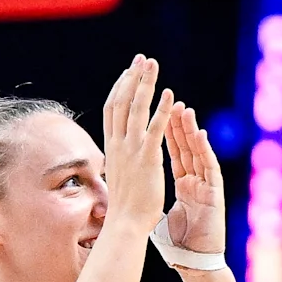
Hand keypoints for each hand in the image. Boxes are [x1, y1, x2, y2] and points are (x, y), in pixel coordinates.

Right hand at [97, 56, 169, 249]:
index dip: (120, 88)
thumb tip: (118, 153)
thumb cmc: (124, 205)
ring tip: (153, 65)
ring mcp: (131, 150)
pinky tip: (170, 94)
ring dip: (145, 84)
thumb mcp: (118, 174)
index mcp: (111, 147)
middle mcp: (118, 144)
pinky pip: (154, 128)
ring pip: (135, 109)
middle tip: (142, 59)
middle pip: (121, 102)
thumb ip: (120, 159)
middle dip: (132, 77)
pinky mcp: (147, 158)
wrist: (125, 223)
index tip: (128, 71)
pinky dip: (161, 109)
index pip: (112, 110)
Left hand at [162, 98, 228, 261]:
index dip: (163, 131)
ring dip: (190, 130)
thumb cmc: (180, 240)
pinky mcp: (214, 194)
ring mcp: (205, 185)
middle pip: (184, 146)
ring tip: (182, 108)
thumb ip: (158, 197)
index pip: (171, 151)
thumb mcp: (164, 212)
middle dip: (175, 122)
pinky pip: (208, 168)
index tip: (153, 111)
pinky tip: (199, 135)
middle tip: (167, 98)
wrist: (195, 261)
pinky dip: (203, 151)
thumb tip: (139, 189)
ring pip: (197, 152)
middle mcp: (194, 180)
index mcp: (182, 183)